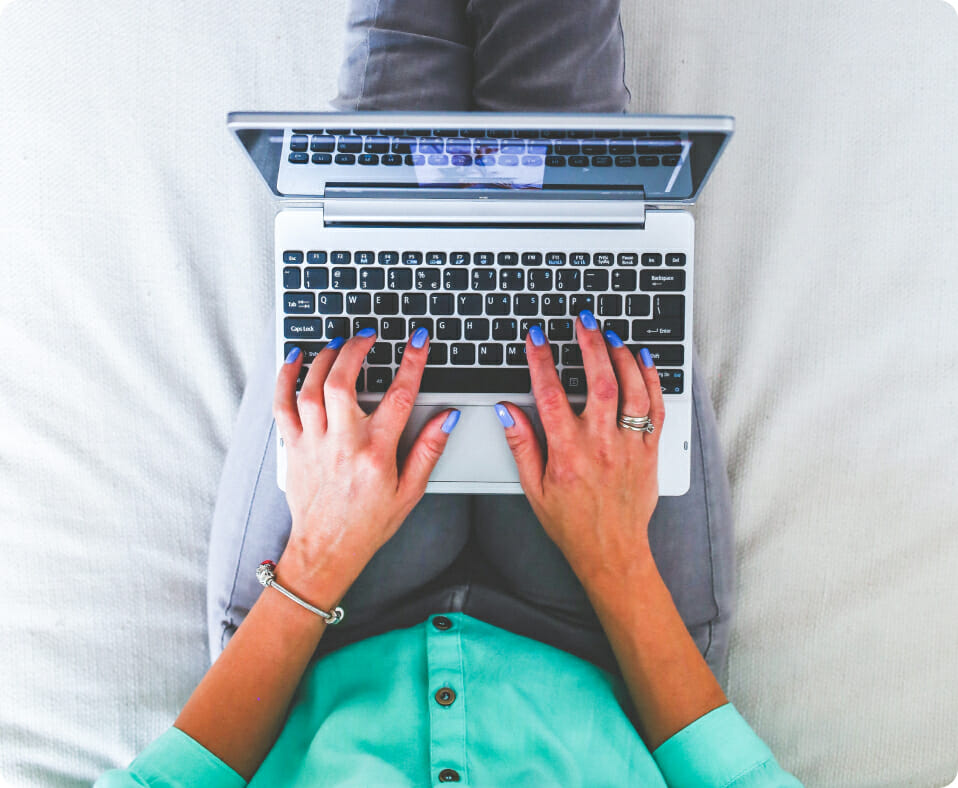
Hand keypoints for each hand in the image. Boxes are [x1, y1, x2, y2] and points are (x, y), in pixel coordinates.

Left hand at [271, 328, 458, 597]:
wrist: (326, 550)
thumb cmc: (368, 523)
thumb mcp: (411, 491)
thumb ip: (429, 449)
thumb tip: (448, 418)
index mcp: (375, 453)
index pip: (399, 397)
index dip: (412, 362)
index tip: (418, 340)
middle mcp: (342, 443)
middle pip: (342, 382)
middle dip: (356, 349)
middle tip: (369, 335)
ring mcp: (313, 443)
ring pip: (311, 388)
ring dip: (324, 358)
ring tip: (339, 342)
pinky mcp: (293, 446)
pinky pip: (282, 404)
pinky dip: (286, 377)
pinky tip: (295, 357)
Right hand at [497, 313, 664, 587]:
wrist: (612, 551)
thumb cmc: (572, 524)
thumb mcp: (534, 488)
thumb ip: (522, 445)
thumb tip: (507, 411)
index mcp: (568, 452)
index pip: (550, 395)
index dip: (541, 360)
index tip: (536, 337)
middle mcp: (601, 444)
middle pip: (600, 381)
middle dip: (591, 344)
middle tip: (583, 321)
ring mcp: (629, 446)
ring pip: (632, 390)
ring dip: (622, 356)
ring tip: (610, 335)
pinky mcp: (650, 451)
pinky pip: (655, 408)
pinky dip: (651, 380)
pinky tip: (643, 360)